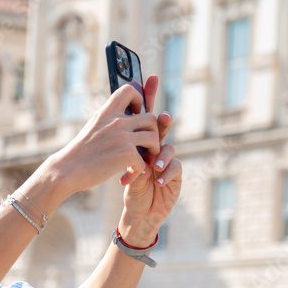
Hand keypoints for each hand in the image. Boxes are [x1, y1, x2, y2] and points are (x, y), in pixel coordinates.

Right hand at [48, 76, 161, 196]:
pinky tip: (129, 175)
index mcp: (107, 111)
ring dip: (153, 151)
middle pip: (151, 118)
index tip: (136, 113)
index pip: (130, 90)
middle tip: (146, 144)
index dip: (139, 99)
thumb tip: (120, 105)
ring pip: (154, 138)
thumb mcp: (94, 125)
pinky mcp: (126, 153)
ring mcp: (123, 136)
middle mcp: (117, 121)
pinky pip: (144, 160)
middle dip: (153, 132)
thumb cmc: (81, 150)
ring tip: (144, 160)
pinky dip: (139, 170)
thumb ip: (109, 116)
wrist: (68, 169)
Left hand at [118, 82, 181, 245]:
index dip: (150, 95)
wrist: (139, 210)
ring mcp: (168, 159)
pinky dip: (166, 173)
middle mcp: (157, 145)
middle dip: (163, 120)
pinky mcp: (176, 175)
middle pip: (162, 126)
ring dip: (160, 155)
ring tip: (151, 166)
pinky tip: (157, 180)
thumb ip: (121, 145)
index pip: (145, 113)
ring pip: (169, 148)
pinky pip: (175, 168)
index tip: (150, 77)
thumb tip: (111, 121)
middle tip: (161, 116)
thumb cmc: (130, 186)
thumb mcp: (122, 164)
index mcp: (141, 139)